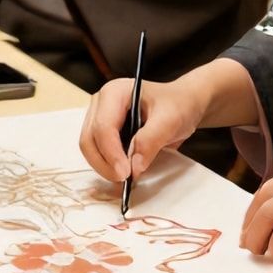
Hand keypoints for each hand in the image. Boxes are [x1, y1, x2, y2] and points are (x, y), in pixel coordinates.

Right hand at [79, 78, 207, 183]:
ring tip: (125, 177)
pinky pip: (96, 153)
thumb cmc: (177, 106)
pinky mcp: (103, 133)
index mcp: (114, 93)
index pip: (103, 127)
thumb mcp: (170, 120)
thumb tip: (134, 166)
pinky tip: (123, 172)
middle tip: (124, 179)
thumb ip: (151, 140)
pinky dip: (107, 166)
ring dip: (104, 167)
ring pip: (89, 148)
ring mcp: (99, 118)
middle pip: (89, 139)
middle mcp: (101, 104)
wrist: (183, 106)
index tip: (126, 173)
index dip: (111, 153)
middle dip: (104, 163)